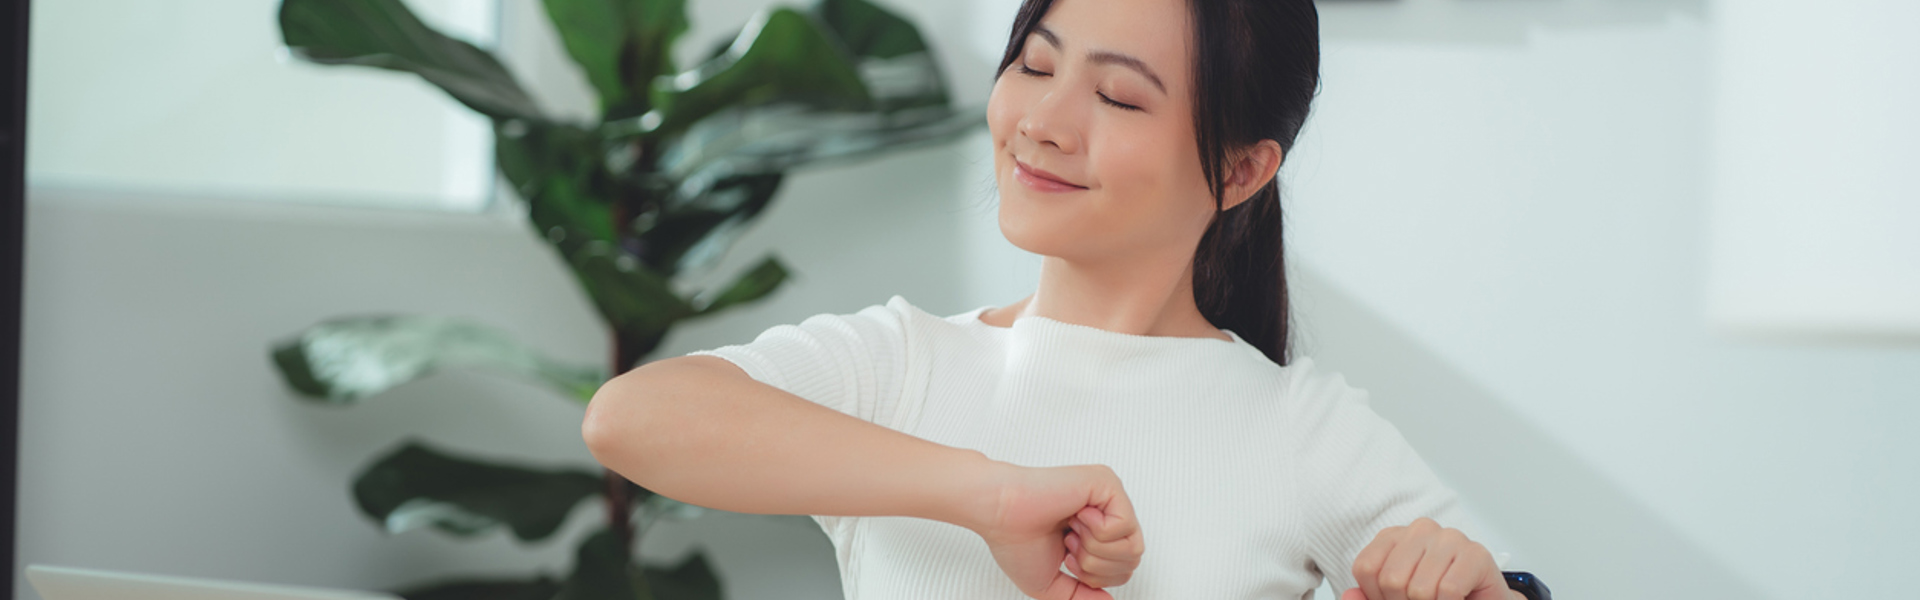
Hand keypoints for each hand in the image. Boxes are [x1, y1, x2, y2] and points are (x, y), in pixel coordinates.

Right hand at [971, 463, 1144, 599]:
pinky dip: (1095, 531)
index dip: (1095, 576)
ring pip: (1133, 546)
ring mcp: (1109, 495)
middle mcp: (1107, 511)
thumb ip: (1082, 596)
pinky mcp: (1107, 483)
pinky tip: (1075, 515)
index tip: (1066, 556)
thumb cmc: (1016, 540)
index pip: (1124, 568)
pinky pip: (1124, 526)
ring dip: (1094, 550)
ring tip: (1070, 531)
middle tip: (1068, 544)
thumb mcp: (1052, 584)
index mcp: (1096, 530)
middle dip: (1096, 566)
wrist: (999, 513)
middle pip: (1133, 560)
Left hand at [1341, 517, 1514, 599]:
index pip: (1366, 568)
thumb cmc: (1436, 598)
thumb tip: (1348, 596)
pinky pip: (1448, 590)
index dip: (1377, 596)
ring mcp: (1450, 537)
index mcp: (1394, 537)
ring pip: (1420, 589)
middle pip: (1391, 580)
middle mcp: (1420, 529)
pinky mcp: (1476, 554)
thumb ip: (1368, 599)